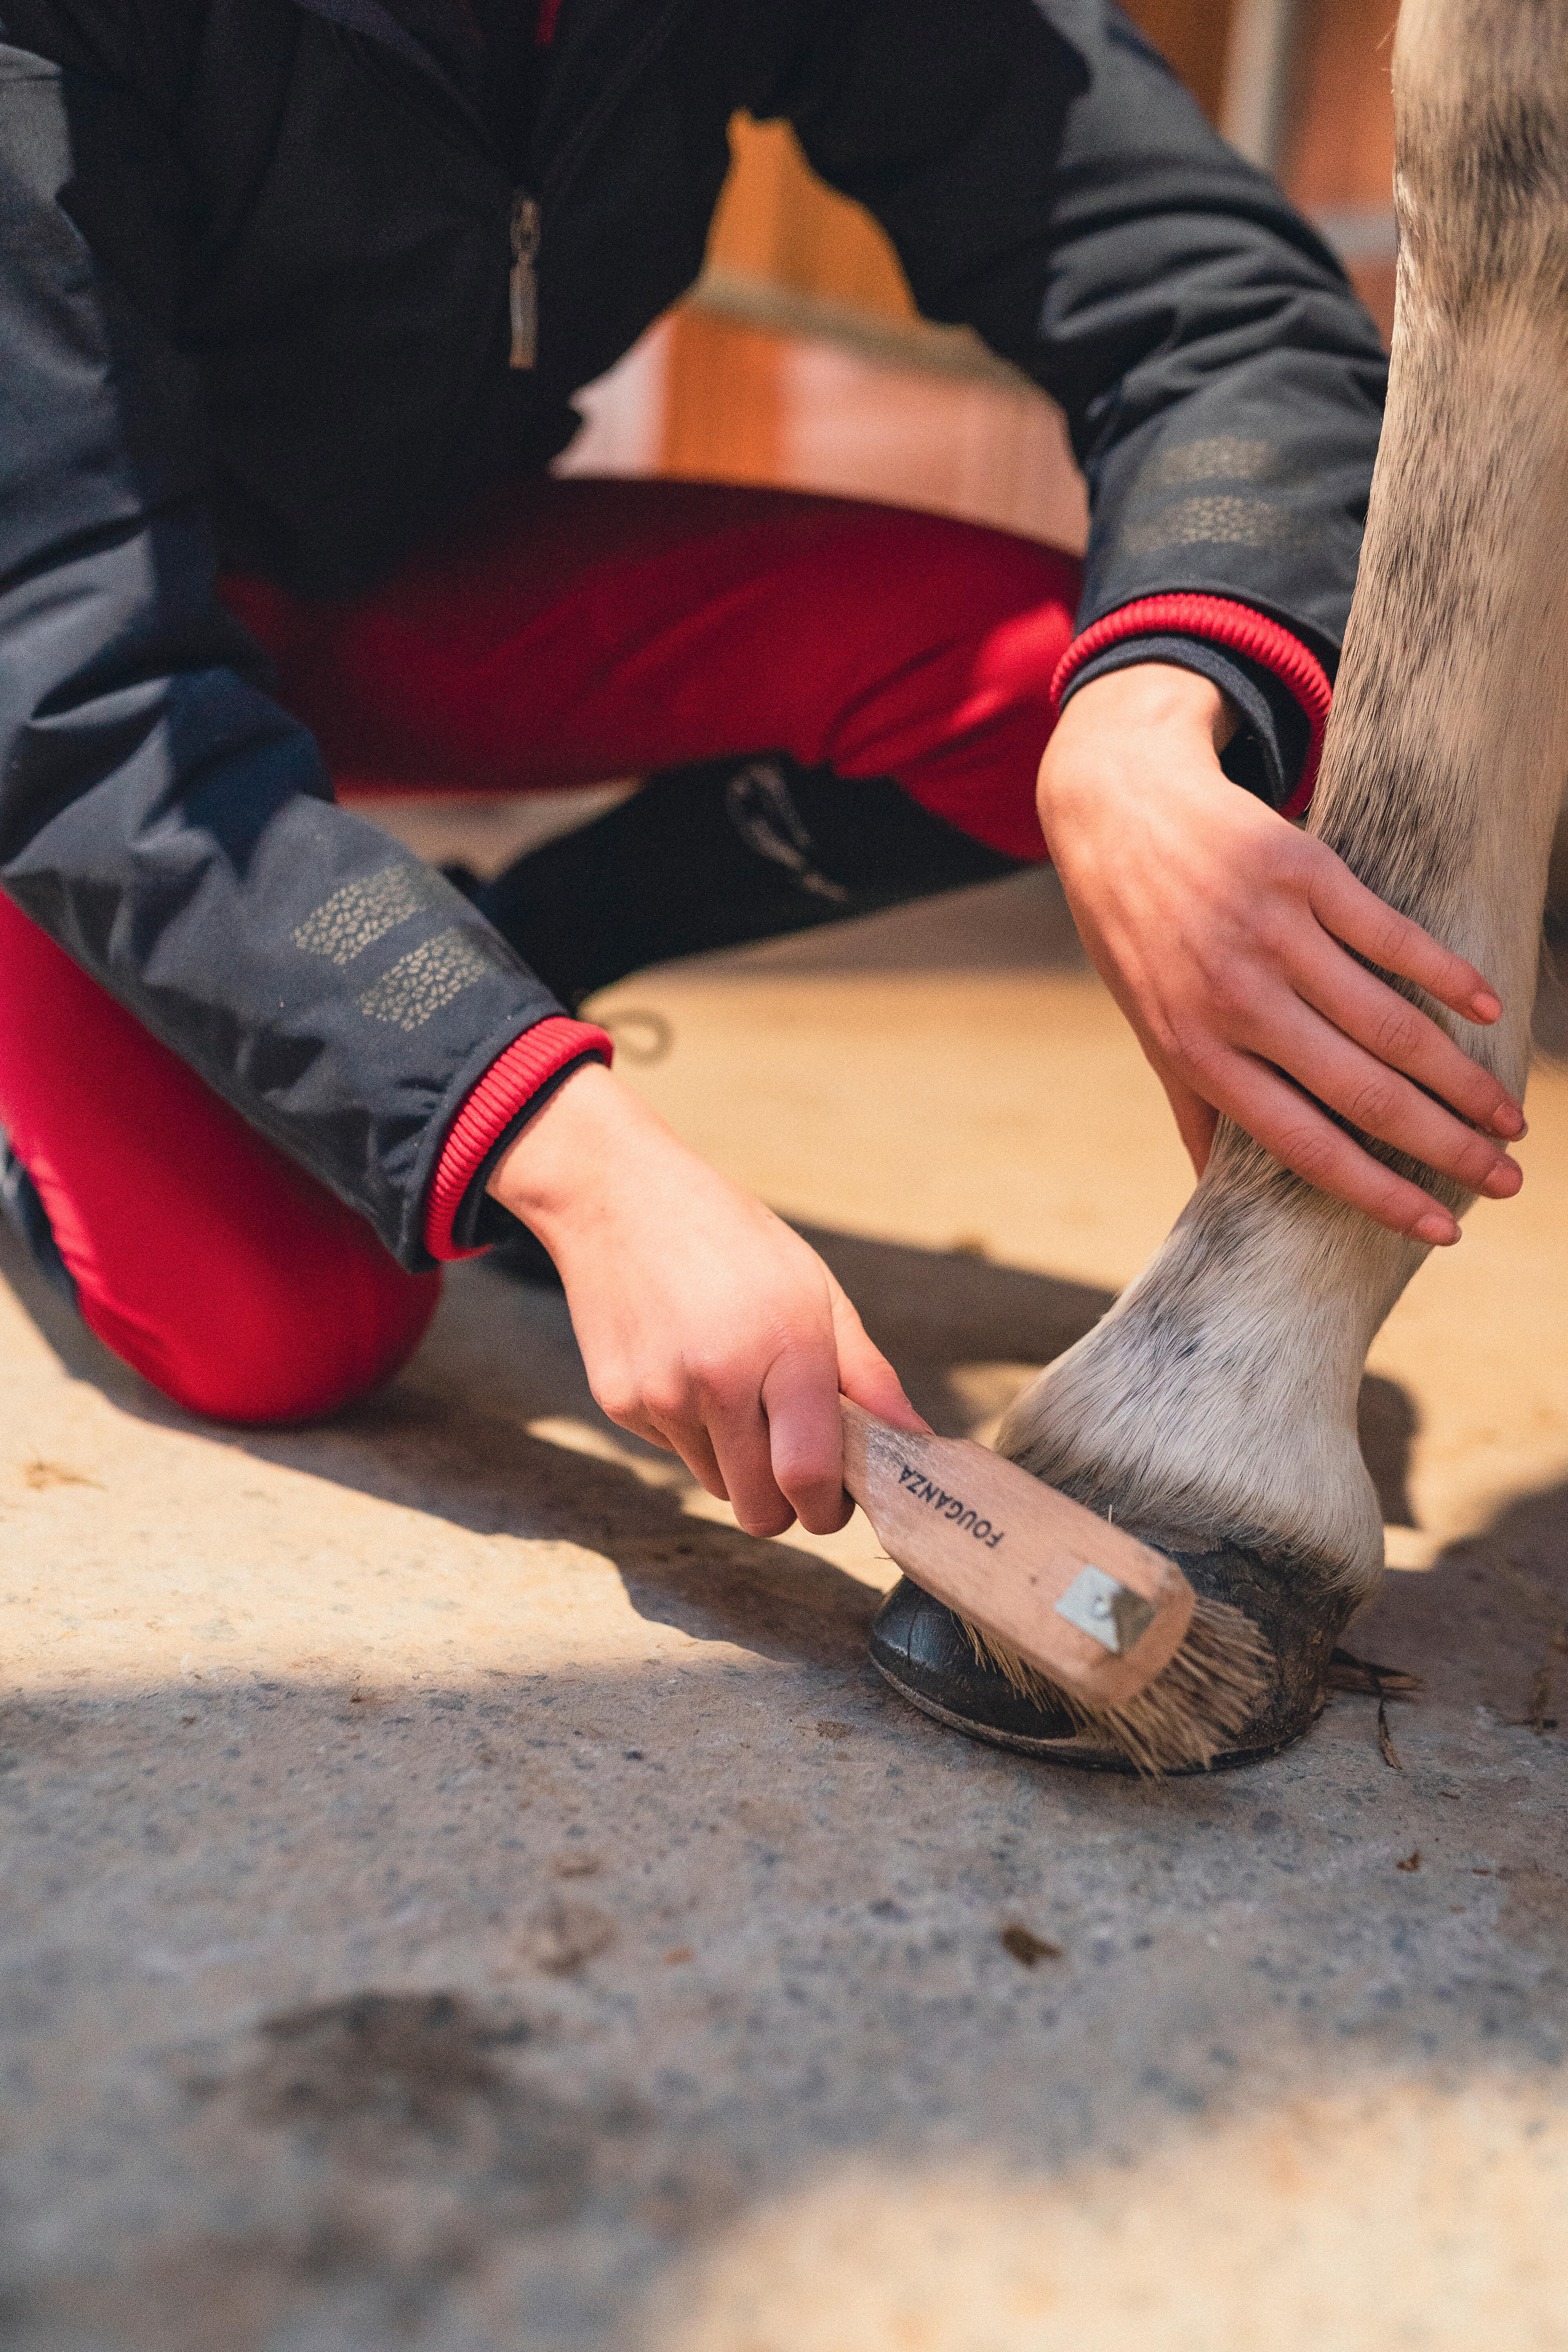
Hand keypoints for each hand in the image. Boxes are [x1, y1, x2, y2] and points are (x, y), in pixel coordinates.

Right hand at [487, 1061, 926, 1533]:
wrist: (617, 1196)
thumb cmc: (732, 1239)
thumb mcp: (816, 1291)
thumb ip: (867, 1376)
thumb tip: (919, 1442)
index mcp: (783, 1350)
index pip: (808, 1480)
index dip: (828, 1508)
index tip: (837, 1496)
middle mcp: (716, 1382)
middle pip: (760, 1511)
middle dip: (785, 1502)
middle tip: (795, 1460)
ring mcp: (660, 1396)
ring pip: (716, 1485)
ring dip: (737, 1462)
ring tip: (735, 1389)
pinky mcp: (617, 1404)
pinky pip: (674, 1453)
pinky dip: (691, 1431)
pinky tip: (686, 1367)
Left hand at [1036, 664, 1525, 1244]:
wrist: (1113, 810)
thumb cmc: (1135, 932)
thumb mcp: (1147, 1026)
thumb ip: (1193, 1108)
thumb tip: (1212, 1195)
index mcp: (1198, 1053)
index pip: (1306, 1146)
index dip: (1380, 1194)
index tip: (1441, 1229)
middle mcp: (1237, 1002)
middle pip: (1366, 1094)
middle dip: (1446, 1146)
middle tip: (1507, 1180)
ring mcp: (1273, 936)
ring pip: (1392, 1025)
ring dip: (1463, 1079)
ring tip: (1509, 1115)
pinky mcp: (1304, 875)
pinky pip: (1392, 936)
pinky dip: (1449, 975)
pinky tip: (1489, 1011)